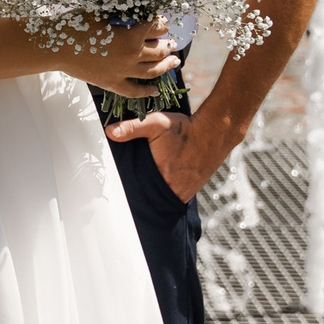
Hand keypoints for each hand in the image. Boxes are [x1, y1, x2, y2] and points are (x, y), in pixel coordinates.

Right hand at [61, 20, 179, 96]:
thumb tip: (134, 10)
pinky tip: (154, 90)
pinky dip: (145, 91)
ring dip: (166, 66)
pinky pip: (133, 91)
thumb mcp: (102, 12)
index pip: (155, 28)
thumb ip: (122, 14)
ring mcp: (123, 72)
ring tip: (174, 62)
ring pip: (152, 71)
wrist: (57, 46)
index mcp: (132, 35)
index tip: (163, 22)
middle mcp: (132, 55)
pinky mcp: (111, 83)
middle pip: (158, 51)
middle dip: (167, 44)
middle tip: (172, 42)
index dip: (161, 23)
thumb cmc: (77, 24)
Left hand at [107, 109, 236, 202]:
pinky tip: (160, 186)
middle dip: (138, 196)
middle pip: (148, 200)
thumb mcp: (155, 123)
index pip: (137, 195)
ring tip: (142, 189)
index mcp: (158, 178)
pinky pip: (173, 198)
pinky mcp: (191, 191)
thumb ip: (131, 128)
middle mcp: (171, 190)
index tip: (118, 191)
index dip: (127, 194)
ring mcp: (183, 193)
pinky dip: (165, 194)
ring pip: (161, 200)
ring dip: (152, 196)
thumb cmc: (184, 129)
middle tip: (129, 190)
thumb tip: (109, 132)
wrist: (214, 132)